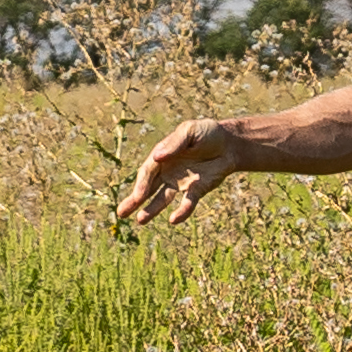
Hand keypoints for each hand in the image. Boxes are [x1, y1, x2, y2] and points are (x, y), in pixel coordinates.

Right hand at [118, 118, 242, 226]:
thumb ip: (175, 143)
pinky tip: (174, 220)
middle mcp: (167, 172)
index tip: (138, 197)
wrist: (230, 144)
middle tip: (121, 213)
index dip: (141, 185)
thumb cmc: (207, 133)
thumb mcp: (190, 131)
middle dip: (135, 200)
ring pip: (162, 199)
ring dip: (151, 210)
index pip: (147, 172)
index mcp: (162, 156)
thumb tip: (157, 157)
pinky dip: (181, 212)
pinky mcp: (196, 191)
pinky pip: (187, 203)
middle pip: (148, 188)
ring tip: (140, 220)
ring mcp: (180, 183)